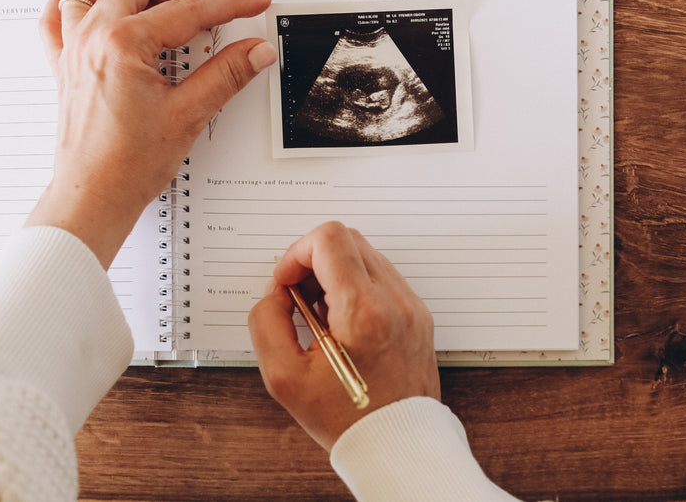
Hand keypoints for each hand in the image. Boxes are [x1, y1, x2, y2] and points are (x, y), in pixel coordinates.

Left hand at [26, 0, 275, 267]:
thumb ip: (227, 73)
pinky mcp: (64, 65)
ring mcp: (73, 49)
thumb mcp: (189, 113)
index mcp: (123, 44)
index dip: (229, 4)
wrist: (94, 197)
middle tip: (204, 10)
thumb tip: (255, 50)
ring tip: (154, 2)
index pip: (188, 10)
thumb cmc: (128, 165)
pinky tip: (101, 11)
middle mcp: (92, 38)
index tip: (251, 2)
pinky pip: (55, 16)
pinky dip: (75, 2)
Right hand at [249, 222, 440, 450]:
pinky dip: (357, 287)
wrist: (399, 444)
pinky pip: (382, 277)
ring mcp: (411, 304)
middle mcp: (394, 300)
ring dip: (336, 273)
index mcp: (363, 312)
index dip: (296, 254)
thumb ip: (267, 324)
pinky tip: (344, 323)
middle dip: (314, 261)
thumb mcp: (285, 379)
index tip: (286, 284)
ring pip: (366, 254)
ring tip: (322, 316)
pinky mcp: (418, 313)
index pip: (329, 240)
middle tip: (300, 299)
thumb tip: (274, 295)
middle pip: (347, 239)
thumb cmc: (348, 419)